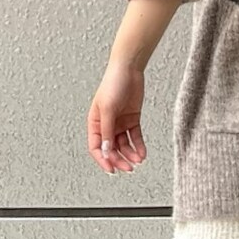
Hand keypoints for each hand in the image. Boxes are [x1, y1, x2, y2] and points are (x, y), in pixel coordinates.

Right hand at [87, 60, 146, 174]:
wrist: (129, 69)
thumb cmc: (113, 83)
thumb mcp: (108, 109)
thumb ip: (107, 130)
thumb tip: (105, 150)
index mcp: (95, 122)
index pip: (96, 147)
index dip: (103, 159)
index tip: (112, 170)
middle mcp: (107, 125)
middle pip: (111, 149)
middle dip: (119, 160)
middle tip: (128, 168)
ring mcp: (120, 123)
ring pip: (124, 145)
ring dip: (131, 154)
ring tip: (138, 160)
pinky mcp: (132, 119)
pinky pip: (135, 137)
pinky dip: (139, 146)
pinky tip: (143, 153)